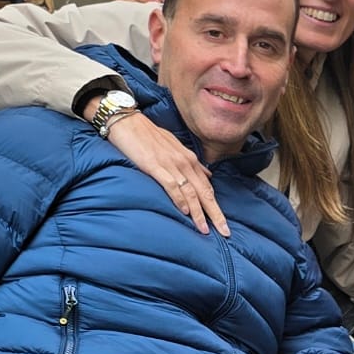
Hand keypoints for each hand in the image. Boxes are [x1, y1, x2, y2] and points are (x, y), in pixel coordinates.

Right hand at [92, 113, 229, 236]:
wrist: (127, 121)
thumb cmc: (149, 135)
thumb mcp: (175, 147)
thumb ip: (191, 163)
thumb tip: (207, 175)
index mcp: (190, 159)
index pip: (207, 187)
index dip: (216, 206)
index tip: (223, 223)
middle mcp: (185, 162)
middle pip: (205, 193)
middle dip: (215, 214)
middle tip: (225, 232)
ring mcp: (171, 164)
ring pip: (191, 192)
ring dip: (199, 213)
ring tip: (205, 229)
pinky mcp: (155, 166)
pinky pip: (172, 186)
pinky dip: (180, 200)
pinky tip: (185, 212)